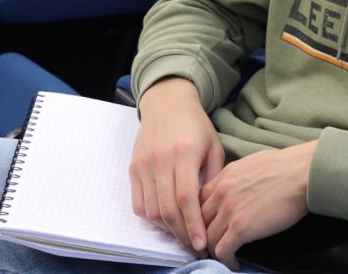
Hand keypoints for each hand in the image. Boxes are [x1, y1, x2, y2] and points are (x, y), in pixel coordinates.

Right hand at [129, 77, 223, 253]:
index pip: (186, 198)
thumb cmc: (195, 125)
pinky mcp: (133, 168)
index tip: (201, 244)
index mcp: (184, 153)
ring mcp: (144, 165)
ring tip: (181, 234)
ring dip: (166, 229)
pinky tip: (166, 220)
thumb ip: (213, 177)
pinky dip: (151, 217)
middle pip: (167, 209)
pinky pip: (138, 203)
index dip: (193, 225)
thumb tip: (212, 209)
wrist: (167, 103)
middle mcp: (160, 160)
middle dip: (181, 234)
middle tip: (193, 245)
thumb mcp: (214, 146)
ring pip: (151, 210)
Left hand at [199, 141, 315, 267]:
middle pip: (198, 220)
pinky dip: (226, 260)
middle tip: (210, 245)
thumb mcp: (252, 164)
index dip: (199, 215)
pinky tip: (235, 263)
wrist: (301, 173)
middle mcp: (221, 192)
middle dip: (201, 235)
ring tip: (223, 256)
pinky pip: (222, 250)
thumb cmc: (286, 166)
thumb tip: (240, 188)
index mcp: (224, 176)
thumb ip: (238, 177)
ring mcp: (229, 210)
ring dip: (213, 250)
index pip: (198, 199)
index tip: (206, 225)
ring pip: (206, 238)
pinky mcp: (241, 228)